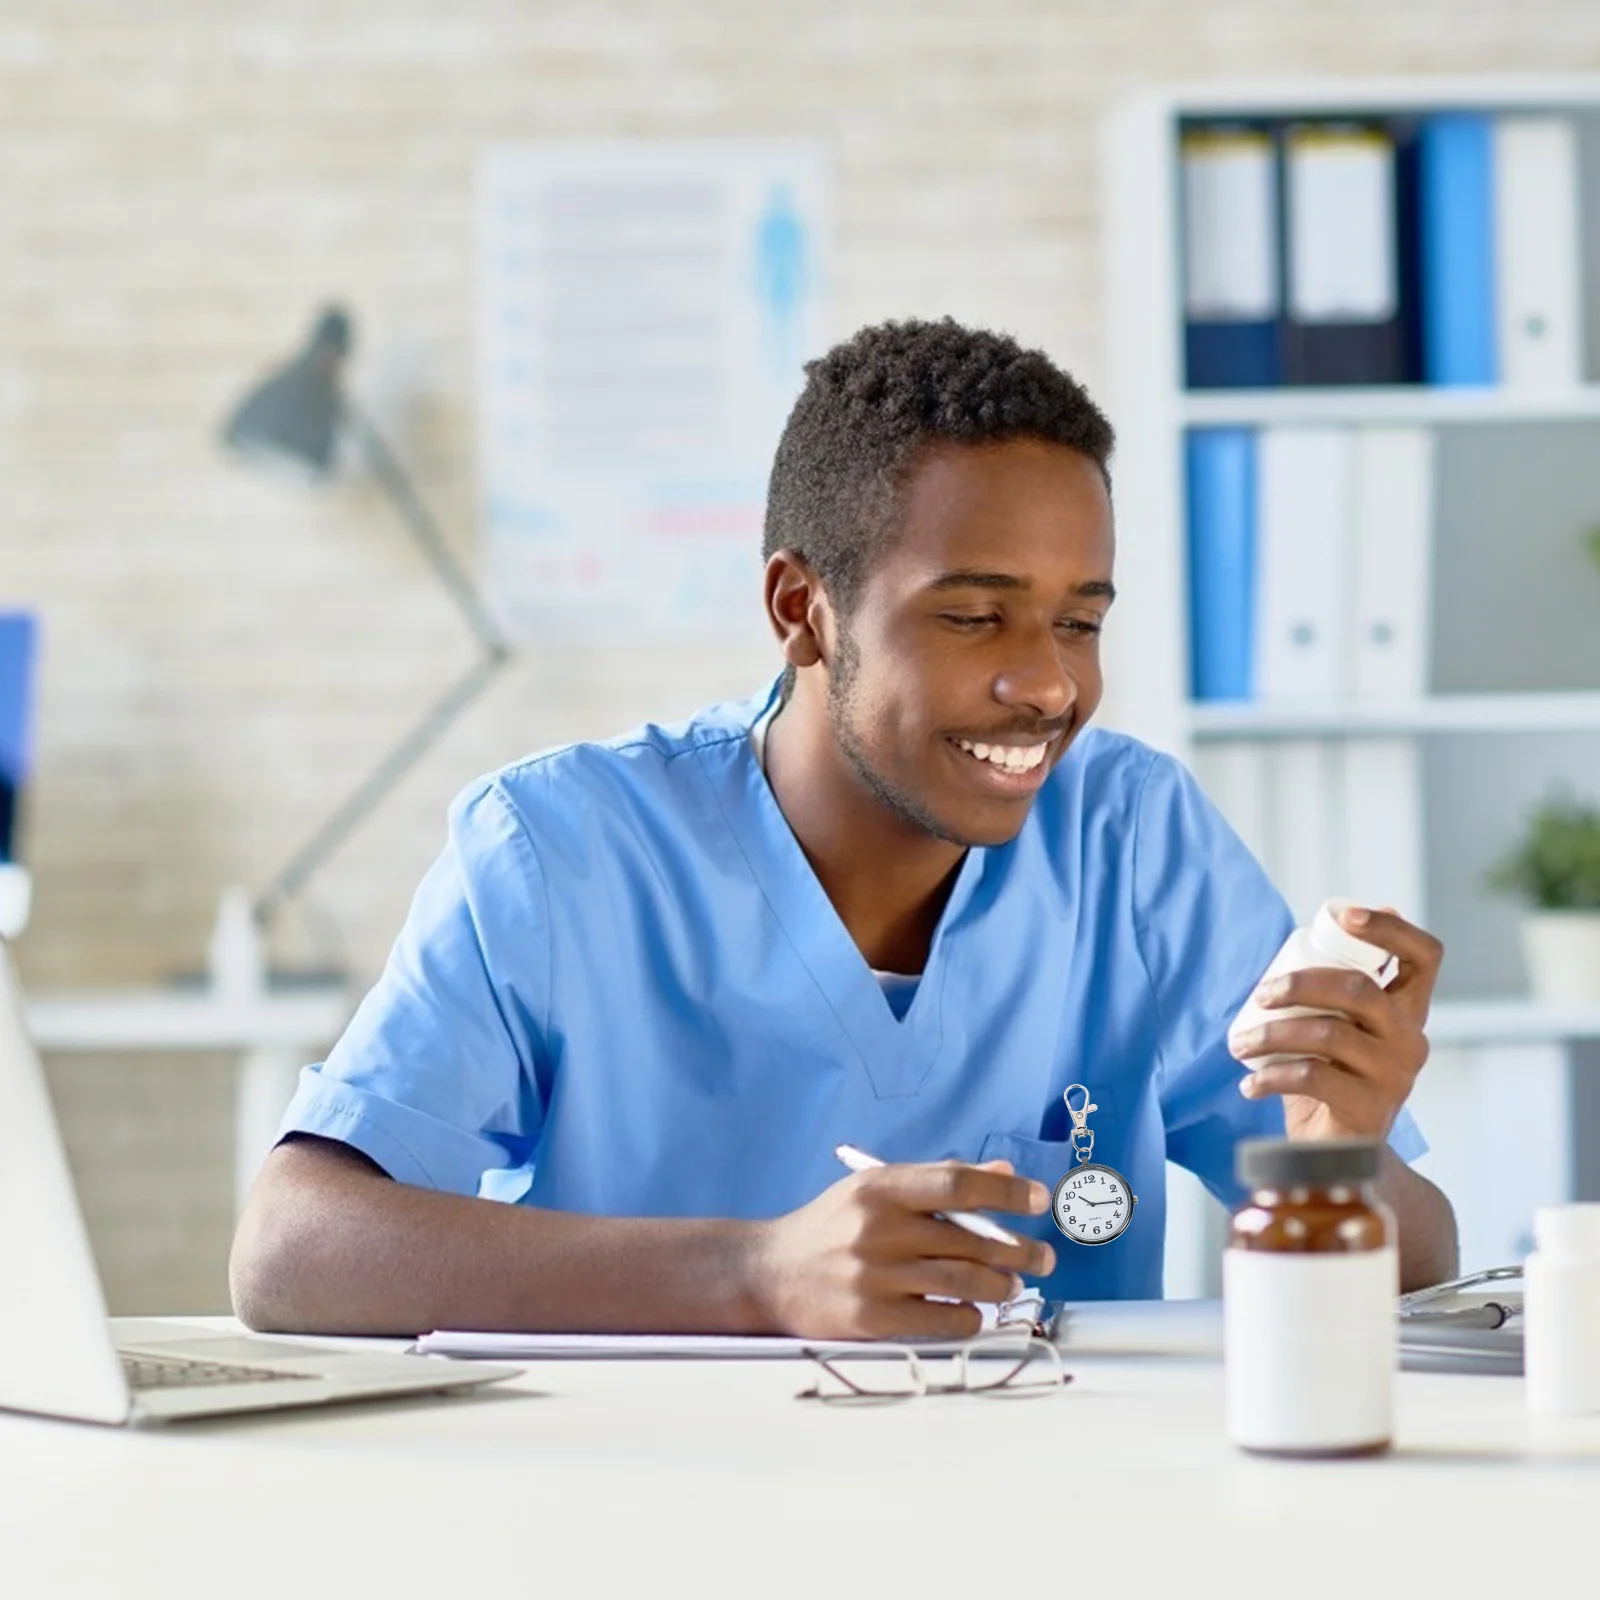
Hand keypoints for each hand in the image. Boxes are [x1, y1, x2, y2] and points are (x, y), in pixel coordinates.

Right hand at [749, 1160, 1055, 1339]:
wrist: (768, 1273)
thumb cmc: (830, 1227)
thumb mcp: (875, 1190)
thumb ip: (936, 1181)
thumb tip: (1003, 1172)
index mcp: (879, 1187)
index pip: (956, 1183)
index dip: (1006, 1191)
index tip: (1040, 1199)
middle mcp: (877, 1227)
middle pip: (968, 1239)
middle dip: (1018, 1249)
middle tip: (1045, 1257)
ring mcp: (872, 1275)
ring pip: (962, 1282)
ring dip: (1000, 1286)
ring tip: (1013, 1285)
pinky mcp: (869, 1319)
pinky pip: (940, 1320)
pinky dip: (969, 1318)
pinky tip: (974, 1313)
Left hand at [1231, 904, 1442, 1142]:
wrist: (1337, 1154)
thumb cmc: (1331, 1076)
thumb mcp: (1339, 1025)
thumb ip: (1342, 984)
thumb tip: (1343, 918)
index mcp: (1407, 1010)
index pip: (1425, 956)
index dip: (1391, 929)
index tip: (1346, 916)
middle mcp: (1412, 1040)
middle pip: (1359, 988)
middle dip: (1299, 983)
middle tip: (1259, 995)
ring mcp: (1395, 1075)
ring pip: (1329, 1033)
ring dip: (1270, 1034)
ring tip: (1238, 1045)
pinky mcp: (1370, 1109)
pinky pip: (1313, 1077)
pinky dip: (1270, 1077)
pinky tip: (1248, 1083)